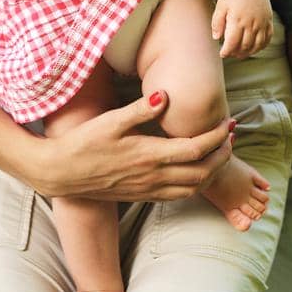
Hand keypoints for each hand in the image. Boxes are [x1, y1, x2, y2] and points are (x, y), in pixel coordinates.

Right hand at [36, 91, 232, 200]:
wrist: (62, 173)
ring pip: (193, 187)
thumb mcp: (111, 121)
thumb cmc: (84, 143)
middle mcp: (153, 177)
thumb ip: (141, 109)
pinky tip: (195, 171)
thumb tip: (166, 95)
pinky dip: (195, 184)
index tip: (227, 124)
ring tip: (219, 153)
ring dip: (212, 171)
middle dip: (222, 155)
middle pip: (202, 172)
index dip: (216, 138)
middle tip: (230, 137)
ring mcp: (148, 189)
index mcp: (149, 155)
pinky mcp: (142, 196)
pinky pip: (179, 195)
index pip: (195, 149)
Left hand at [211, 0, 274, 58]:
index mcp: (237, 21)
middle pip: (244, 46)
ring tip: (241, 54)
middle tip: (230, 54)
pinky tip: (255, 48)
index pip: (232, 43)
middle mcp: (251, 24)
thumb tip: (216, 38)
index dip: (226, 51)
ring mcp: (261, 23)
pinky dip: (262, 46)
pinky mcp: (268, 20)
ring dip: (249, 52)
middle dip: (236, 53)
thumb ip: (217, 23)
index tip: (222, 54)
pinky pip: (268, 38)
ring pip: (257, 45)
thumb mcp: (220, 6)